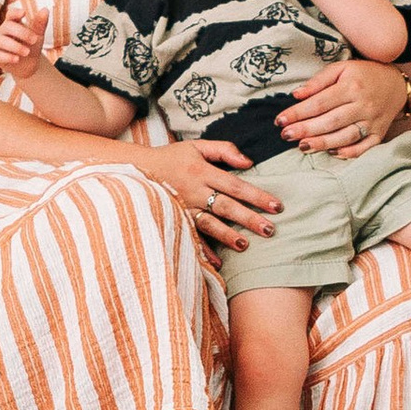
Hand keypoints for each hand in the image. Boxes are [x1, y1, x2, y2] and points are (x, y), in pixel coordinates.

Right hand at [0, 0, 48, 81]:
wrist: (27, 65)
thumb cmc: (31, 45)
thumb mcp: (38, 34)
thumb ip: (40, 23)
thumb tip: (45, 10)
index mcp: (13, 22)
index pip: (11, 14)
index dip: (15, 13)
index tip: (23, 13)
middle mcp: (3, 31)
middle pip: (7, 26)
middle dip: (22, 33)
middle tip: (34, 40)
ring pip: (2, 41)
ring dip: (16, 46)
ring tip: (27, 52)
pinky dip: (9, 57)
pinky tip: (17, 59)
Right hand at [139, 138, 281, 257]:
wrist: (134, 168)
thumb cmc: (170, 157)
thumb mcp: (196, 146)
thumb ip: (223, 150)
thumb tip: (249, 162)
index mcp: (202, 172)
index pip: (235, 185)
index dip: (257, 195)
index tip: (276, 206)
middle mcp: (194, 191)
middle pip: (226, 206)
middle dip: (248, 219)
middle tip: (270, 230)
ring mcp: (183, 208)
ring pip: (208, 223)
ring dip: (226, 235)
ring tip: (245, 246)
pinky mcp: (174, 220)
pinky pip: (190, 236)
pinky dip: (202, 250)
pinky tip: (217, 262)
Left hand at [278, 55, 409, 158]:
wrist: (395, 83)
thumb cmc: (363, 75)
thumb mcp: (341, 68)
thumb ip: (318, 81)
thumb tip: (296, 95)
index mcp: (352, 86)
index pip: (320, 102)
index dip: (298, 112)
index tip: (280, 120)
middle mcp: (364, 105)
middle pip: (331, 121)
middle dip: (306, 130)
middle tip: (285, 135)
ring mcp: (373, 121)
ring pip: (345, 136)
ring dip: (323, 143)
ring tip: (302, 146)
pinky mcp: (379, 134)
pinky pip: (365, 148)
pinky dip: (349, 153)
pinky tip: (332, 153)